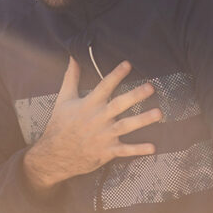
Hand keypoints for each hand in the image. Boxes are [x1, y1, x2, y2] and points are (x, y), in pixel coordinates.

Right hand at [23, 57, 159, 196]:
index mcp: (88, 105)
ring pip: (126, 126)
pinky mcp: (106, 152)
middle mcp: (97, 119)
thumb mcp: (64, 99)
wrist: (54, 154)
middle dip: (135, 96)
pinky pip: (124, 150)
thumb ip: (71, 77)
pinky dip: (138, 150)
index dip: (115, 75)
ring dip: (143, 120)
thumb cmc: (60, 124)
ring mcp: (103, 136)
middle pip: (118, 105)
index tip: (128, 64)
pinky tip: (152, 147)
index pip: (104, 86)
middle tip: (150, 87)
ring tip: (159, 113)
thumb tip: (73, 57)